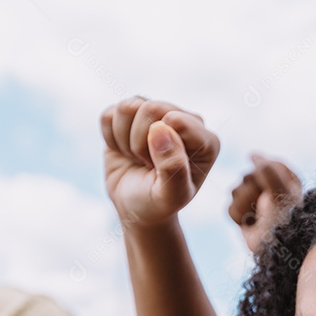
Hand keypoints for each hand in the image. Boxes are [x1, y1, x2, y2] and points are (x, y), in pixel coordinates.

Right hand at [101, 97, 219, 226]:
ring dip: (125, 140)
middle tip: (148, 165)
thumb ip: (173, 166)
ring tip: (138, 159)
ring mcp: (158, 114)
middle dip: (140, 143)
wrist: (136, 208)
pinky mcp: (131, 115)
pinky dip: (110, 139)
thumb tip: (161, 127)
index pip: (174, 120)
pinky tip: (125, 152)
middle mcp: (185, 120)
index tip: (162, 169)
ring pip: (127, 107)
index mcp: (206, 140)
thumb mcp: (171, 195)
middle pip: (150, 108)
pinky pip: (109, 115)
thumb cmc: (158, 203)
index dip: (158, 147)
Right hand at [228, 154, 301, 252]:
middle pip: (246, 176)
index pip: (264, 163)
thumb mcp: (282, 189)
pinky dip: (240, 216)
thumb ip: (267, 168)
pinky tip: (250, 223)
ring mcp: (254, 201)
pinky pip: (230, 208)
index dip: (264, 175)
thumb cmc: (286, 218)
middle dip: (254, 191)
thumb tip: (252, 155)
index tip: (273, 188)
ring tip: (259, 215)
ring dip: (246, 204)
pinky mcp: (243, 216)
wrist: (278, 247)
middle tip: (267, 206)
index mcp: (285, 178)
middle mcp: (269, 188)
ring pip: (235, 191)